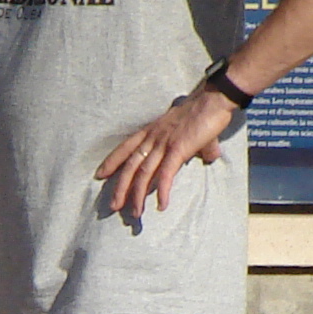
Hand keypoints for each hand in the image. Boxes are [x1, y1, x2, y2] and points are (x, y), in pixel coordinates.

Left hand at [95, 89, 236, 222]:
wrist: (213, 100)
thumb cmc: (203, 112)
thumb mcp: (190, 130)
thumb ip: (196, 146)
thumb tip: (211, 156)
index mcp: (151, 131)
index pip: (126, 147)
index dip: (111, 162)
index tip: (99, 175)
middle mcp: (153, 138)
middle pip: (130, 166)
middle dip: (120, 187)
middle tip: (112, 206)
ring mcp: (164, 144)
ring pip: (144, 173)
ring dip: (137, 195)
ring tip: (135, 213)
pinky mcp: (178, 150)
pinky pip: (165, 174)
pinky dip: (161, 191)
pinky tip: (161, 205)